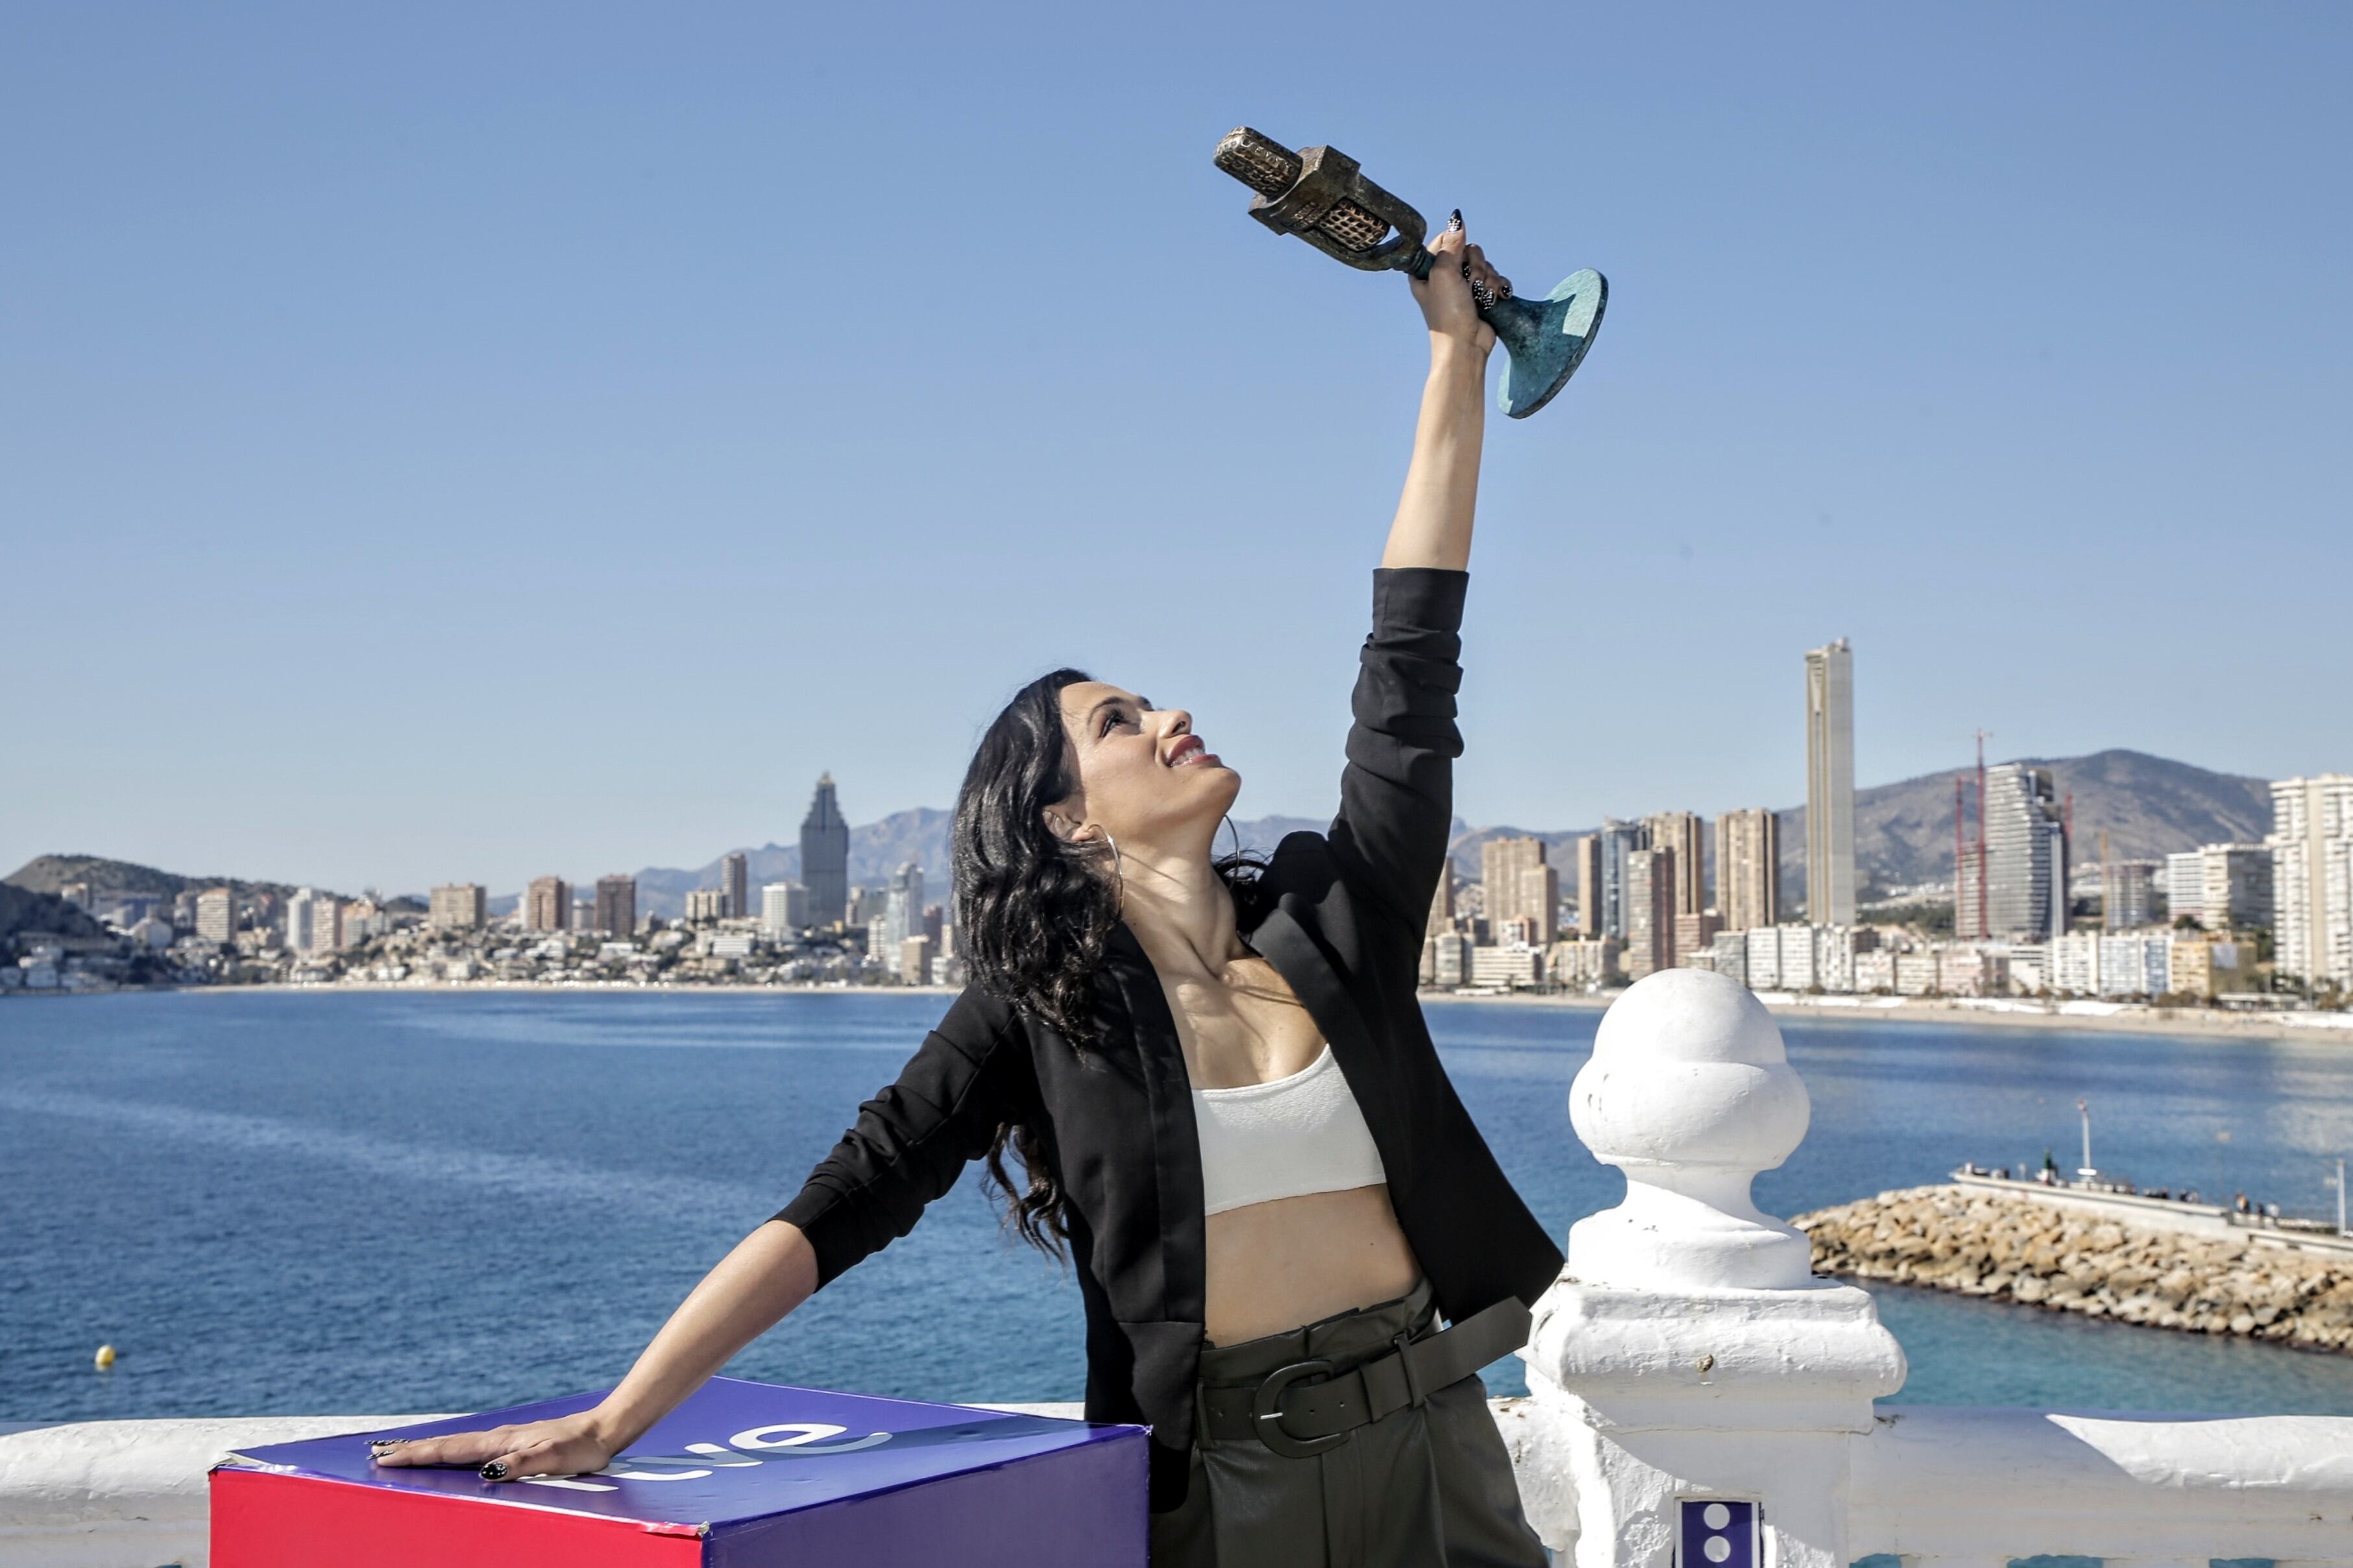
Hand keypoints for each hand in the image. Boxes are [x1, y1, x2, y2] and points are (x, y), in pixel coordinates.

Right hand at [371, 1409, 621, 1482]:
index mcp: (500, 1442)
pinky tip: (447, 1454)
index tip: (386, 1458)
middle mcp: (497, 1438)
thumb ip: (521, 1464)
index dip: (417, 1455)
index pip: (450, 1450)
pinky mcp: (512, 1443)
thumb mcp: (553, 1459)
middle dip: (411, 1450)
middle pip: (445, 1445)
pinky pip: (470, 1448)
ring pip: (456, 1445)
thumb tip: (486, 1471)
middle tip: (377, 1453)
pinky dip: (449, 1450)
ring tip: (400, 1452)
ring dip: (427, 1448)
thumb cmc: (580, 1448)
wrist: (602, 1430)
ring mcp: (504, 1439)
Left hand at [1410, 216, 1508, 357]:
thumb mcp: (1444, 273)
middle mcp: (1444, 276)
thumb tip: (1456, 219)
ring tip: (1481, 297)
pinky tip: (1494, 298)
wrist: (1466, 346)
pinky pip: (1495, 278)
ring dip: (1487, 280)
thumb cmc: (1448, 313)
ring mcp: (1463, 287)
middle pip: (1469, 250)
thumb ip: (1451, 245)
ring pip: (1485, 265)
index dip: (1456, 246)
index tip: (1457, 261)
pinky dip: (1497, 287)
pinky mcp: (1480, 296)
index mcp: (1426, 271)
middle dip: (1476, 267)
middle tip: (1470, 284)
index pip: (1445, 240)